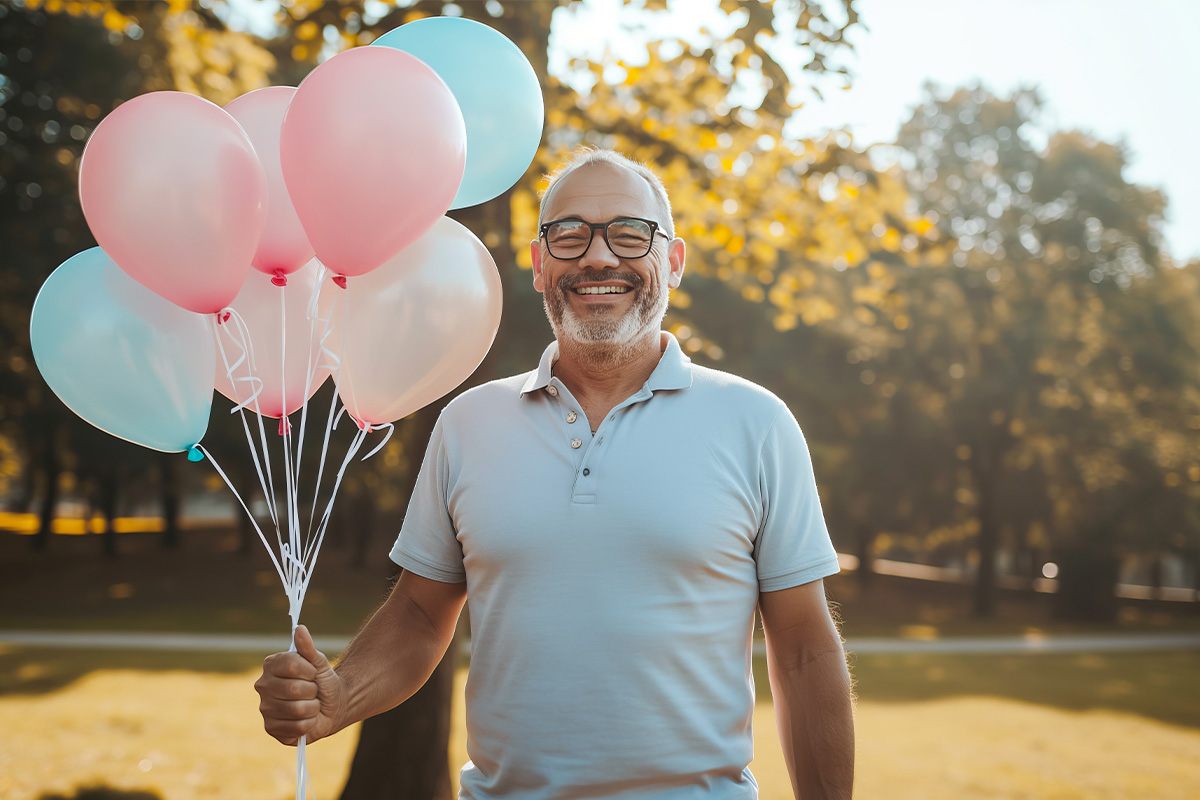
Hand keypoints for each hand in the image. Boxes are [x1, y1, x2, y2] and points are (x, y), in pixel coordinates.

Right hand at [255, 624, 341, 744]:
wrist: (332, 706)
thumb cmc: (322, 681)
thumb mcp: (319, 662)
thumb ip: (308, 647)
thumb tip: (300, 628)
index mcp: (271, 665)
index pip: (292, 664)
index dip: (310, 671)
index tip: (313, 673)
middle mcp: (263, 686)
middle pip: (294, 689)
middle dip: (312, 691)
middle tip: (312, 692)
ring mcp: (265, 709)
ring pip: (297, 709)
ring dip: (313, 708)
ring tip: (310, 706)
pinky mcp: (270, 729)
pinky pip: (296, 728)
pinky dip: (309, 724)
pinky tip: (306, 720)